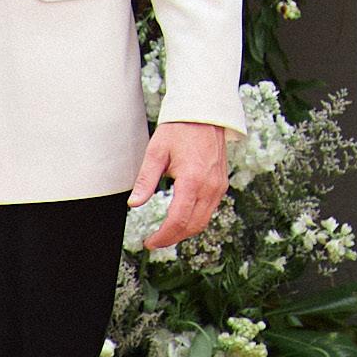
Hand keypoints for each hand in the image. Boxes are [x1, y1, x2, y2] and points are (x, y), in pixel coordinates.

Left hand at [129, 119, 230, 249]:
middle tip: (155, 242)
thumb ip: (146, 180)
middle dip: (173, 238)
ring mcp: (219, 187)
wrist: (205, 114)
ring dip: (185, 231)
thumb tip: (134, 204)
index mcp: (192, 180)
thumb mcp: (156, 152)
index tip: (150, 242)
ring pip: (204, 221)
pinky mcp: (221, 184)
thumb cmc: (179, 129)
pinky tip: (181, 218)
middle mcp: (210, 187)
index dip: (163, 236)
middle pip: (193, 226)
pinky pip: (210, 210)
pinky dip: (195, 219)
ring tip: (166, 233)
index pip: (178, 220)